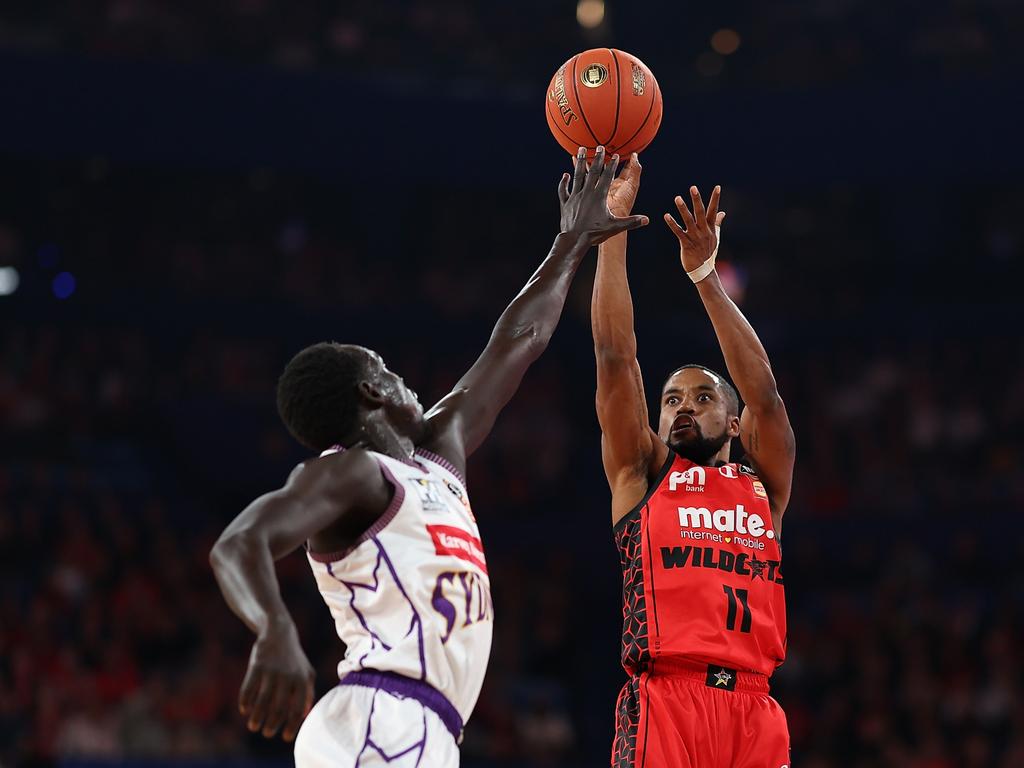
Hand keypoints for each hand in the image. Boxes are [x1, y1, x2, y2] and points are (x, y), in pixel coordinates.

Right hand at [239, 620, 314, 741]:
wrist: (279, 633)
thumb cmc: (294, 658)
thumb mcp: (307, 672)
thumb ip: (308, 693)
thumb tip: (303, 715)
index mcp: (302, 680)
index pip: (298, 709)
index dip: (292, 726)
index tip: (286, 737)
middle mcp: (288, 676)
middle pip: (279, 708)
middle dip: (272, 725)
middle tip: (267, 733)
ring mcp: (272, 671)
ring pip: (262, 701)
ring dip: (257, 717)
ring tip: (253, 726)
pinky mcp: (257, 665)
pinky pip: (248, 688)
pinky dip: (245, 702)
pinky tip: (244, 709)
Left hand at [559, 146, 648, 245]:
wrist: (574, 240)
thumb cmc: (594, 233)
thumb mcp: (614, 227)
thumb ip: (631, 222)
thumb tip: (646, 220)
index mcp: (599, 196)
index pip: (607, 177)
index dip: (611, 165)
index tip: (615, 155)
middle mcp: (586, 193)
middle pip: (593, 172)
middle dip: (597, 158)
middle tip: (600, 146)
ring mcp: (574, 197)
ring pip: (577, 176)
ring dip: (580, 162)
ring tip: (581, 149)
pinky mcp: (565, 204)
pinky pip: (563, 190)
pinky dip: (564, 182)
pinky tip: (565, 175)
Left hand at [664, 185, 725, 272]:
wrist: (703, 270)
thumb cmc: (708, 252)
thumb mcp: (715, 237)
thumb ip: (717, 223)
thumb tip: (722, 213)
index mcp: (710, 228)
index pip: (713, 211)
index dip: (715, 199)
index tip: (717, 187)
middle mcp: (703, 231)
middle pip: (700, 212)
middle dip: (697, 200)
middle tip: (693, 188)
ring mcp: (695, 237)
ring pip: (688, 220)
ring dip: (683, 209)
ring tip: (677, 198)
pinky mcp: (686, 243)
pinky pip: (678, 232)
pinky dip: (672, 224)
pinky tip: (666, 216)